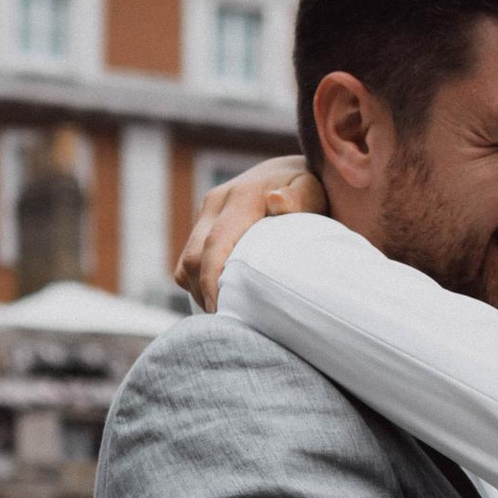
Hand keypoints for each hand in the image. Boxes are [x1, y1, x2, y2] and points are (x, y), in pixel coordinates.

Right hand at [174, 156, 325, 310]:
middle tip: (227, 322)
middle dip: (204, 293)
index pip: (215, 244)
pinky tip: (221, 297)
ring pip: (185, 263)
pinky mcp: (201, 223)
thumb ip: (299, 198)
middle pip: (193, 258)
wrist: (289, 174)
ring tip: (225, 313)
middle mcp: (216, 202)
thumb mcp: (312, 191)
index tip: (219, 310)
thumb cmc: (308, 191)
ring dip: (199, 291)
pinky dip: (197, 283)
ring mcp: (205, 213)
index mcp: (241, 197)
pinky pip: (186, 262)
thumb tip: (276, 201)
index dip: (212, 281)